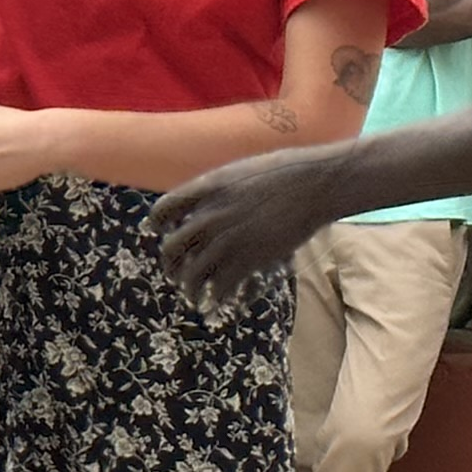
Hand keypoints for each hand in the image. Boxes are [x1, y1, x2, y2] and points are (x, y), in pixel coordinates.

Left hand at [156, 144, 353, 294]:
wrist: (314, 184)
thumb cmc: (284, 172)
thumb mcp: (239, 172)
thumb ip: (216, 190)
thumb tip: (204, 204)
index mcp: (206, 190)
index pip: (163, 209)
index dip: (156, 223)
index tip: (157, 231)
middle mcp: (210, 216)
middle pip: (172, 247)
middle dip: (170, 263)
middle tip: (173, 271)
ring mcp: (227, 239)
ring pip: (192, 274)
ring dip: (188, 287)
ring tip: (191, 294)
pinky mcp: (248, 259)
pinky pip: (220, 286)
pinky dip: (215, 295)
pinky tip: (216, 300)